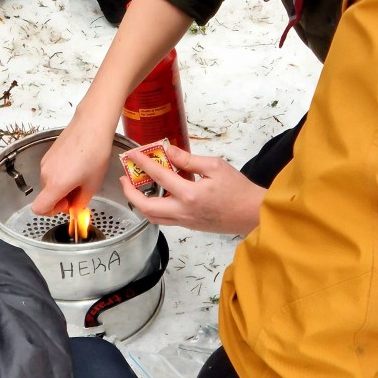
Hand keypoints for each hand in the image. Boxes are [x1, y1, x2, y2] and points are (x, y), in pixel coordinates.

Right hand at [31, 114, 115, 215]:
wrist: (92, 125)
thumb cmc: (95, 152)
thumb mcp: (93, 184)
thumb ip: (80, 201)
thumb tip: (75, 207)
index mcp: (56, 184)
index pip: (39, 209)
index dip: (51, 212)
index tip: (66, 205)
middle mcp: (46, 173)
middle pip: (47, 195)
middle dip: (62, 197)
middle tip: (80, 189)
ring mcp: (46, 162)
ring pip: (49, 183)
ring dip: (62, 185)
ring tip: (81, 174)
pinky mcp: (49, 153)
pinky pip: (51, 171)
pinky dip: (61, 174)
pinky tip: (77, 165)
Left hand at [119, 143, 264, 235]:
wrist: (252, 213)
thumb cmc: (238, 189)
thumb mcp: (215, 166)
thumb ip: (188, 160)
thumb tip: (168, 152)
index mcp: (190, 194)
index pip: (158, 176)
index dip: (142, 163)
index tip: (133, 155)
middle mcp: (183, 211)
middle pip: (146, 206)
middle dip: (130, 192)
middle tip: (124, 178)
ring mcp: (185, 222)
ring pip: (152, 217)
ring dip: (139, 203)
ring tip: (135, 188)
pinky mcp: (189, 226)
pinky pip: (164, 220)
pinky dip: (154, 208)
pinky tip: (156, 195)